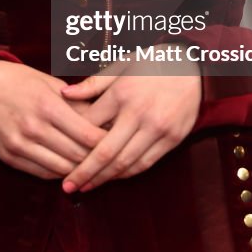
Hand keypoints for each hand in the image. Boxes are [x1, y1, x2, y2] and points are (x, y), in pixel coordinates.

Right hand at [0, 60, 107, 179]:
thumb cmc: (21, 81)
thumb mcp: (51, 84)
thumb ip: (78, 104)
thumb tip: (107, 121)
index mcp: (48, 106)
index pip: (87, 135)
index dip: (106, 142)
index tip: (118, 142)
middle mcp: (34, 128)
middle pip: (77, 155)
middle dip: (97, 159)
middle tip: (111, 158)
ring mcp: (20, 145)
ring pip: (61, 169)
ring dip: (80, 170)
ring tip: (94, 167)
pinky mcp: (9, 157)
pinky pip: (42, 173)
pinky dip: (60, 173)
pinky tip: (71, 168)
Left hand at [59, 48, 201, 191]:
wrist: (192, 65)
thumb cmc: (151, 64)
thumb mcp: (121, 65)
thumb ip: (93, 83)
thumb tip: (64, 95)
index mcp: (122, 93)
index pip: (91, 125)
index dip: (73, 142)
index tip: (59, 153)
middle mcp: (139, 113)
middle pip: (105, 152)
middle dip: (84, 172)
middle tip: (67, 187)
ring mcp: (157, 128)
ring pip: (125, 162)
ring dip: (104, 179)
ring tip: (86, 187)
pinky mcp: (172, 139)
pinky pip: (145, 163)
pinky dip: (127, 174)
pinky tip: (112, 179)